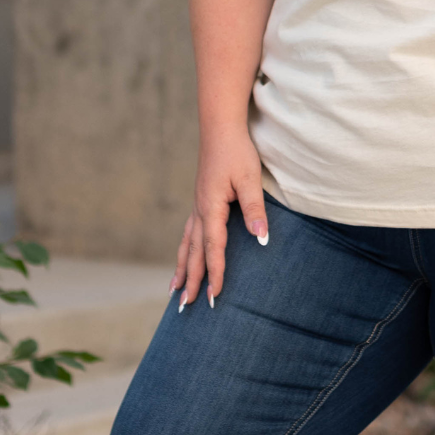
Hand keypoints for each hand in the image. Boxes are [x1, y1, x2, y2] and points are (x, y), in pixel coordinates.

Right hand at [173, 126, 267, 308]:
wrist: (219, 127)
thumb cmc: (236, 152)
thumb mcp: (249, 180)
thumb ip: (255, 211)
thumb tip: (261, 239)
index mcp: (210, 208)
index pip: (213, 249)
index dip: (214, 274)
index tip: (213, 298)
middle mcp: (199, 211)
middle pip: (192, 253)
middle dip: (189, 281)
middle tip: (184, 307)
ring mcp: (197, 206)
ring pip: (186, 245)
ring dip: (181, 268)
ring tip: (173, 291)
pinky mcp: (200, 201)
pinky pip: (188, 233)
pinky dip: (184, 251)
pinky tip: (184, 257)